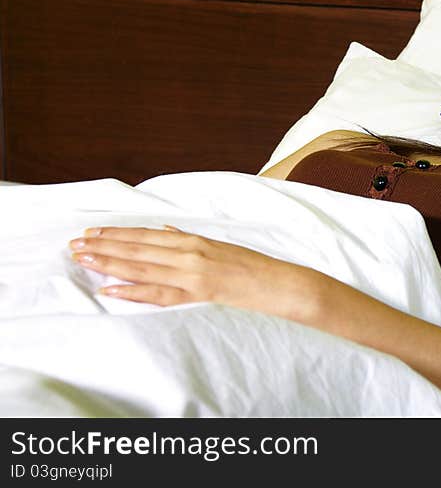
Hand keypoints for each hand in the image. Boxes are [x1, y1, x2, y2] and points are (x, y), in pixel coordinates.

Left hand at [68, 225, 311, 318]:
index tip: (93, 232)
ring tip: (83, 259)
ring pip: (143, 266)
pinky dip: (133, 291)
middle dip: (104, 246)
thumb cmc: (254, 268)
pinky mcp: (199, 294)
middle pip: (139, 248)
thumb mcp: (221, 247)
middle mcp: (191, 253)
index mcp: (195, 241)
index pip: (148, 235)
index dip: (118, 234)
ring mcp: (194, 273)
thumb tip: (168, 231)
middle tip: (74, 244)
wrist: (282, 284)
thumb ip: (191, 240)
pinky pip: (160, 293)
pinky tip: (110, 289)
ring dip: (110, 262)